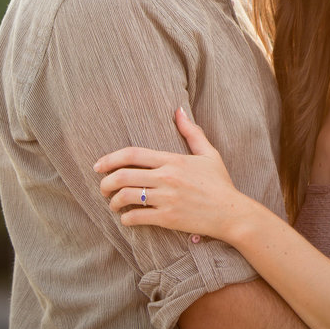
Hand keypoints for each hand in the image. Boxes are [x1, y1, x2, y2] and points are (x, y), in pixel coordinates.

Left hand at [94, 108, 245, 237]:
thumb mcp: (208, 153)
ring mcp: (166, 198)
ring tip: (113, 204)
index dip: (110, 159)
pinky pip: (136, 217)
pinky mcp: (167, 218)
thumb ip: (191, 132)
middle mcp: (166, 178)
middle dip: (105, 183)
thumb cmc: (220, 183)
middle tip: (103, 188)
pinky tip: (127, 218)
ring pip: (125, 197)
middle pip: (122, 176)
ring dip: (113, 202)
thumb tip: (179, 110)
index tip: (98, 166)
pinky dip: (126, 218)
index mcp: (173, 160)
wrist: (231, 213)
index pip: (132, 154)